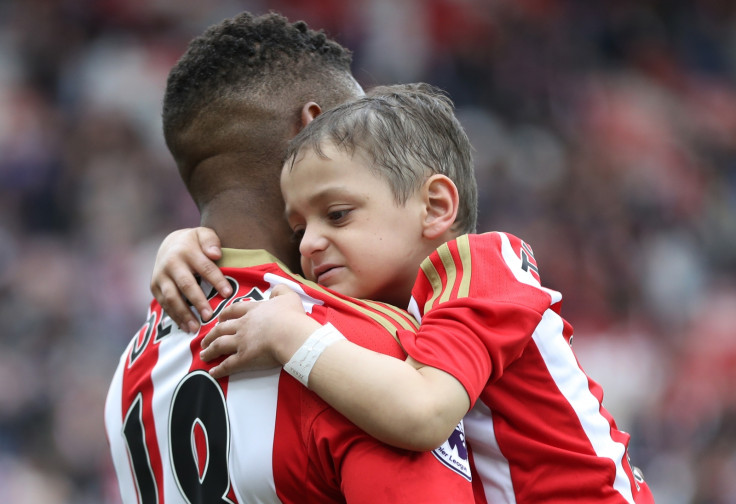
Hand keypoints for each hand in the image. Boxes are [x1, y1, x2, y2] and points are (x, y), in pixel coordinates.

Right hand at [150, 227, 230, 332]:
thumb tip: (216, 254)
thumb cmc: (194, 243)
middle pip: (186, 285)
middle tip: (209, 316)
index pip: (204, 267)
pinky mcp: (154, 287)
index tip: (228, 293)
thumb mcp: (203, 234)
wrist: (169, 245)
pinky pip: (165, 304)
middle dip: (198, 301)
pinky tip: (186, 327)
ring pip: (172, 298)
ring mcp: (160, 276)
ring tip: (196, 328)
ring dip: (184, 314)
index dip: (216, 280)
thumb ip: (211, 241)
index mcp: (186, 251)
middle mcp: (171, 264)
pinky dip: (175, 317)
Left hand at [200, 284, 320, 378]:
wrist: (292, 334)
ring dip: (210, 350)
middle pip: (222, 328)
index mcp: (253, 310)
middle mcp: (243, 325)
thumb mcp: (288, 296)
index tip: (219, 319)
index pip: (234, 310)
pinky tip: (213, 372)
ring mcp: (241, 342)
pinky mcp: (244, 358)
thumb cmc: (292, 316)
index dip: (225, 314)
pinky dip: (219, 369)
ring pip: (219, 345)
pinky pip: (228, 365)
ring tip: (204, 355)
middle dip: (211, 334)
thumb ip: (280, 290)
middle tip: (205, 339)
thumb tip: (274, 291)